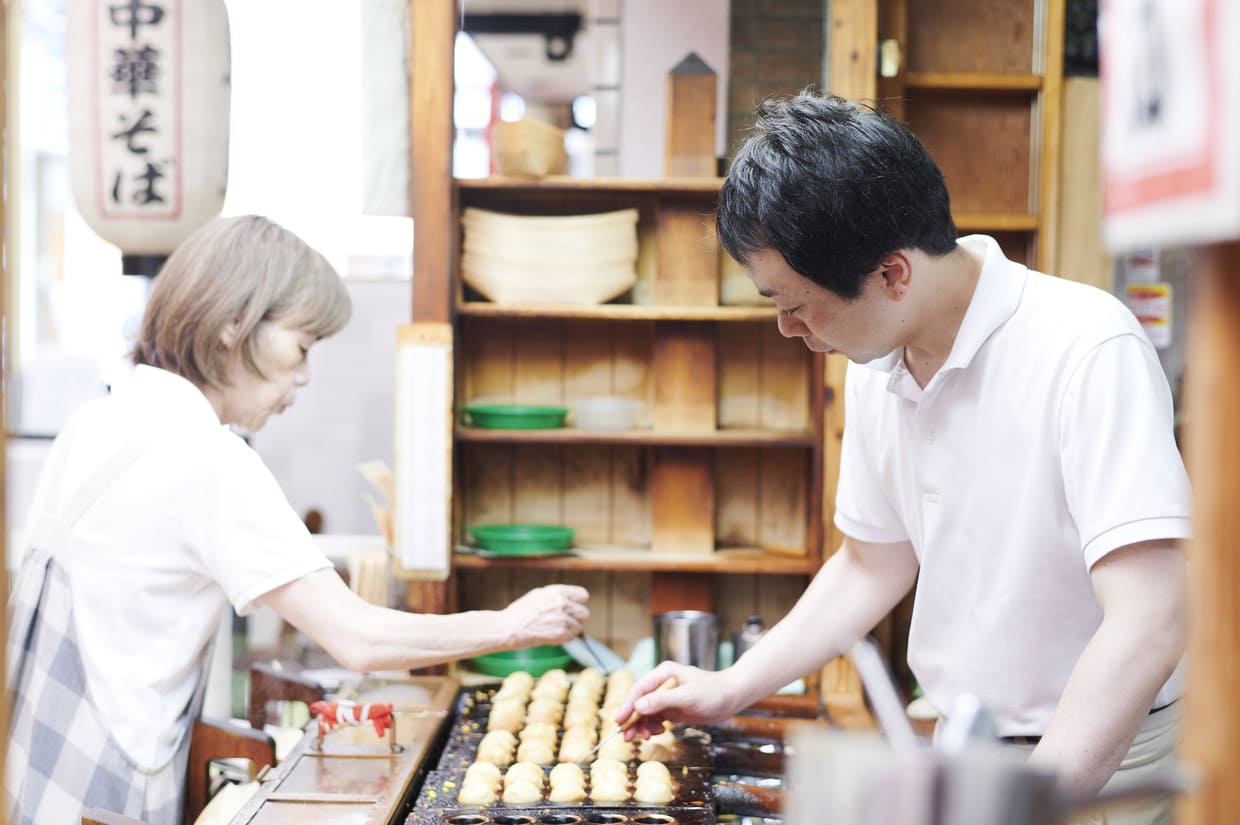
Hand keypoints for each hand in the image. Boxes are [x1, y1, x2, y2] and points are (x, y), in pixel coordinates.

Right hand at [500, 584, 588, 646]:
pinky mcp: (560, 633)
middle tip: (566, 624)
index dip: (579, 603)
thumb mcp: (538, 595)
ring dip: (570, 631)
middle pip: (584, 613)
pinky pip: (571, 638)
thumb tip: (569, 601)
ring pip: (579, 628)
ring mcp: (562, 618)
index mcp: (557, 591)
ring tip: (555, 631)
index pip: (583, 595)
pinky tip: (551, 636)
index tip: (574, 609)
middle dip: (577, 620)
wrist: (508, 627)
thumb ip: (556, 597)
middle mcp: (562, 603)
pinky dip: (563, 639)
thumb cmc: (519, 613)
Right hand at [614, 661, 743, 738]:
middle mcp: (662, 684)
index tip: (619, 720)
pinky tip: (658, 732)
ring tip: (645, 738)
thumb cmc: (712, 692)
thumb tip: (638, 706)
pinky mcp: (672, 708)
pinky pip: (656, 718)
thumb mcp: (687, 697)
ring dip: (643, 725)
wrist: (731, 698)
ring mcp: (667, 697)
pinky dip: (653, 727)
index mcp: (663, 673)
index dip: (627, 705)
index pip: (639, 689)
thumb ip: (662, 700)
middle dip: (633, 720)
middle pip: (640, 702)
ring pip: (646, 712)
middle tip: (626, 737)